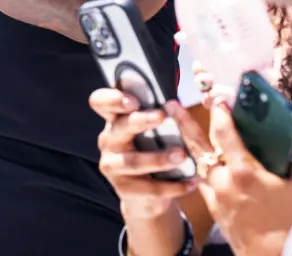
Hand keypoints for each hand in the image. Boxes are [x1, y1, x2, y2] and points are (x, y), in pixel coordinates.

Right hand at [90, 89, 196, 221]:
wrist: (147, 194)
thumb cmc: (153, 150)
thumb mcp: (155, 131)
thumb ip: (161, 115)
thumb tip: (173, 104)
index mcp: (116, 119)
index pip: (100, 102)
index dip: (112, 99)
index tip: (133, 100)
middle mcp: (109, 140)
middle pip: (120, 127)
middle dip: (140, 120)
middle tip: (162, 116)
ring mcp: (112, 165)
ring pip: (133, 161)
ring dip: (158, 158)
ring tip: (182, 155)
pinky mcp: (122, 188)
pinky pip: (148, 187)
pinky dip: (172, 186)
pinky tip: (190, 182)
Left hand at [167, 101, 291, 254]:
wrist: (273, 254)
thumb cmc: (291, 221)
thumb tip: (290, 144)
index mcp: (245, 171)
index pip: (226, 134)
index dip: (220, 114)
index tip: (217, 99)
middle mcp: (224, 181)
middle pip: (198, 146)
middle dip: (184, 123)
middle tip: (171, 105)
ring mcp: (216, 195)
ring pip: (198, 164)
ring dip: (189, 145)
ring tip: (179, 128)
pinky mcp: (213, 207)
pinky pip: (201, 182)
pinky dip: (200, 169)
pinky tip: (198, 161)